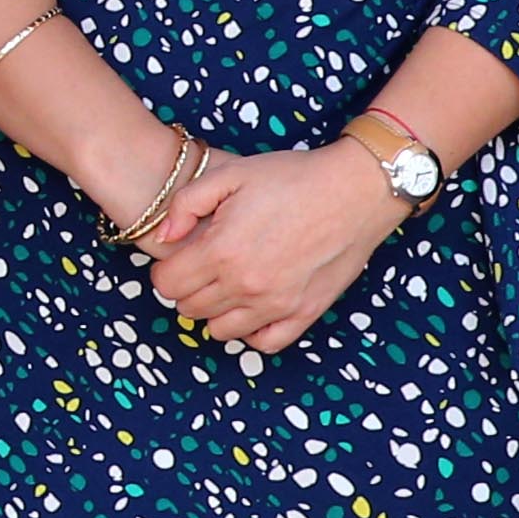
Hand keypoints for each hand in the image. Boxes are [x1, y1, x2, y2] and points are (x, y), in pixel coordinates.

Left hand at [139, 142, 412, 357]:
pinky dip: (252, 330)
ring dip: (216, 310)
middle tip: (204, 266)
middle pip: (189, 309)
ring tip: (229, 283)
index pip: (166, 285)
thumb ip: (185, 205)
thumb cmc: (292, 177)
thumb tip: (163, 238)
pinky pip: (264, 343)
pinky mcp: (304, 314)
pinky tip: (255, 306)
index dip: (165, 270)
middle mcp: (246, 285)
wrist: (355, 190)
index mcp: (222, 251)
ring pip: (220, 331)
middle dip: (188, 288)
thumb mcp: (230, 174)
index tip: (179, 257)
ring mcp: (276, 305)